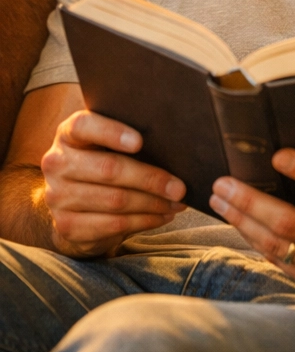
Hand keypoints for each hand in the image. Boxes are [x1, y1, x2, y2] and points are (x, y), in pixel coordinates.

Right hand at [40, 110, 186, 257]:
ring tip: (177, 202)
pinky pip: (112, 224)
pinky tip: (163, 215)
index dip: (111, 132)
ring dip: (153, 204)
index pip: (84, 125)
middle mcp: (57, 162)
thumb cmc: (106, 159)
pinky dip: (144, 221)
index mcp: (69, 133)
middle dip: (151, 179)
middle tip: (180, 187)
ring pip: (115, 200)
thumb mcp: (112, 142)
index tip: (140, 142)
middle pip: (109, 169)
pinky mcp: (66, 225)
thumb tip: (179, 145)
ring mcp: (57, 196)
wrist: (75, 200)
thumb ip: (133, 135)